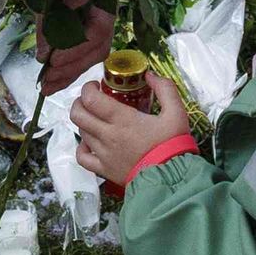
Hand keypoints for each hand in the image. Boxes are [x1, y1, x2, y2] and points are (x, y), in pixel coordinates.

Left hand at [70, 69, 192, 182]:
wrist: (171, 179)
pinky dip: (82, 147)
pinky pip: (82, 157)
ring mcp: (103, 154)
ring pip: (81, 132)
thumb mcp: (177, 112)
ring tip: (96, 118)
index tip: (96, 85)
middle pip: (78, 114)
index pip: (90, 99)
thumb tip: (150, 75)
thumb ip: (165, 89)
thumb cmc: (172, 145)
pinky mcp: (104, 170)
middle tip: (91, 98)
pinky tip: (90, 142)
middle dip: (79, 102)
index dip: (87, 88)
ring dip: (84, 121)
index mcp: (122, 119)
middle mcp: (108, 135)